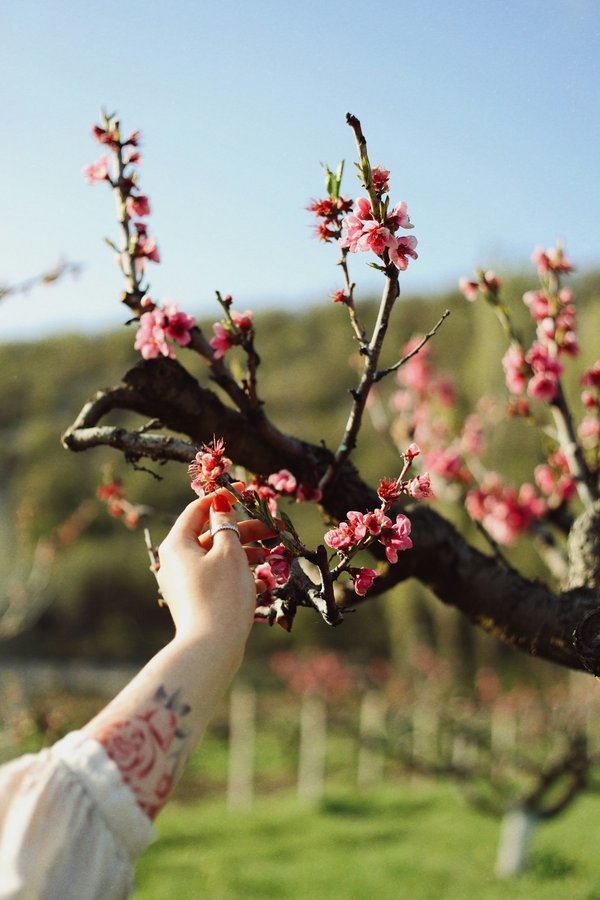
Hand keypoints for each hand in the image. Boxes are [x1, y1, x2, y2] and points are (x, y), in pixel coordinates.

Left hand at [156, 483, 275, 640]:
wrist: (211, 649)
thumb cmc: (221, 595)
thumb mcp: (228, 552)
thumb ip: (225, 524)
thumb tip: (219, 504)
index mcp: (177, 544)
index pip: (198, 509)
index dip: (224, 498)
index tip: (247, 491)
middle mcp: (175, 561)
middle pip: (211, 535)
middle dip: (244, 530)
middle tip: (274, 527)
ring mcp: (183, 583)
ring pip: (217, 558)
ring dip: (245, 553)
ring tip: (271, 554)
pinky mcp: (194, 601)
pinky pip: (217, 578)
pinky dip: (238, 574)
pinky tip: (262, 581)